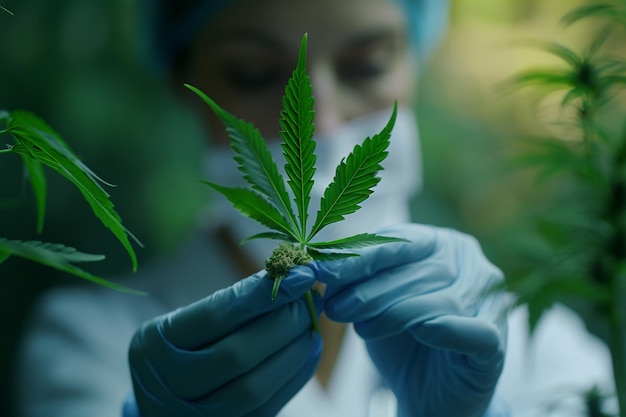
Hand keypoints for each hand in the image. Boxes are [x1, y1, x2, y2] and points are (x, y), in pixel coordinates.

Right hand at [127, 267, 321, 416]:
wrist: (157, 404)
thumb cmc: (177, 350)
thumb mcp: (185, 321)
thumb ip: (230, 304)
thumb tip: (289, 279)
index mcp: (154, 344)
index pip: (216, 315)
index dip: (262, 294)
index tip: (300, 275)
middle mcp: (170, 386)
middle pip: (237, 354)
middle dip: (283, 323)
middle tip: (309, 299)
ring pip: (254, 387)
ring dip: (294, 351)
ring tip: (311, 323)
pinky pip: (267, 407)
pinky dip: (295, 375)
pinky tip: (309, 349)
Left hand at [312, 223, 509, 416]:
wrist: (426, 392)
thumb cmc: (398, 339)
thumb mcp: (371, 303)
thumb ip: (355, 281)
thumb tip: (322, 267)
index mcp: (440, 244)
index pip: (399, 243)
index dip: (361, 257)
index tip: (325, 271)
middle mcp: (470, 264)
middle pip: (419, 270)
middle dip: (372, 289)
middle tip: (337, 308)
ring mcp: (490, 301)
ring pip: (442, 300)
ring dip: (397, 313)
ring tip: (362, 329)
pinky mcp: (496, 341)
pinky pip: (476, 332)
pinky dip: (449, 330)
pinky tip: (424, 333)